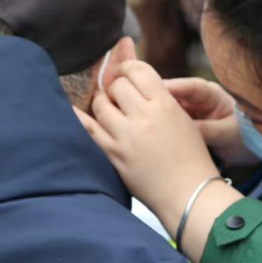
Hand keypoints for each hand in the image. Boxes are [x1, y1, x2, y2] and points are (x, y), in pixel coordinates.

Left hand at [76, 62, 241, 251]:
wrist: (189, 193)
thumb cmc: (191, 158)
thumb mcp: (183, 119)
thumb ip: (161, 98)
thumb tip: (136, 82)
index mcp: (165, 104)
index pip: (138, 70)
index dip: (129, 68)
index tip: (126, 74)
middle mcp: (144, 117)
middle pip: (117, 86)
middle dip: (117, 88)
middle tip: (121, 97)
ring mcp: (125, 136)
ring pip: (101, 104)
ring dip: (104, 103)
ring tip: (110, 111)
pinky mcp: (113, 154)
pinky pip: (88, 129)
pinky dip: (78, 117)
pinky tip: (70, 109)